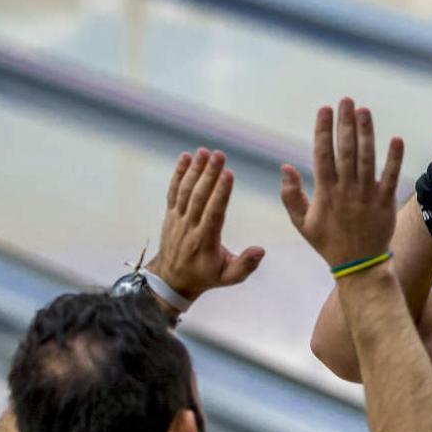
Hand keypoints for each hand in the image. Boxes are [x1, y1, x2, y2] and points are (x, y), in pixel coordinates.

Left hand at [147, 148, 264, 303]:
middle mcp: (190, 227)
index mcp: (206, 241)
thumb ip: (246, 265)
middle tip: (219, 155)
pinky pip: (173, 191)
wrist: (172, 279)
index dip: (220, 193)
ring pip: (185, 191)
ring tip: (204, 152)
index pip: (214, 213)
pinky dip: (178, 174)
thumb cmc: (206, 276)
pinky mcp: (171, 214)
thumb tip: (261, 250)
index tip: (228, 174)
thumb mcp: (229, 277)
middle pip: (199, 197)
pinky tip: (186, 158)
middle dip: (209, 174)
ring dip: (195, 170)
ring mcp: (178, 219)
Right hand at [281, 99, 403, 267]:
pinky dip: (395, 158)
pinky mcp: (386, 202)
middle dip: (345, 123)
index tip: (324, 109)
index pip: (322, 154)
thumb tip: (284, 166)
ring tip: (364, 111)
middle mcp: (346, 189)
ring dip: (367, 133)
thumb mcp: (302, 222)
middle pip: (346, 150)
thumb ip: (290, 195)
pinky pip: (391, 177)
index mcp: (325, 192)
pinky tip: (396, 139)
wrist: (358, 265)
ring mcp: (367, 195)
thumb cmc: (328, 242)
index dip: (323, 130)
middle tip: (346, 100)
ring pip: (367, 158)